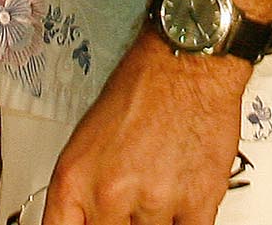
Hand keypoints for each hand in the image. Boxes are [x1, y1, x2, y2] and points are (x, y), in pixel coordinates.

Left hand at [45, 29, 249, 224]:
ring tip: (161, 186)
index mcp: (74, 179)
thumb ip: (85, 191)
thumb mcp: (87, 140)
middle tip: (133, 199)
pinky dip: (184, 222)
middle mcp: (110, 194)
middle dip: (122, 221)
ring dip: (156, 218)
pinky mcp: (197, 203)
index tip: (92, 224)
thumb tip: (91, 220)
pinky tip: (182, 204)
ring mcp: (154, 201)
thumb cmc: (141, 88)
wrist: (186, 63)